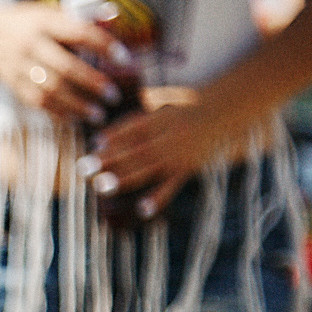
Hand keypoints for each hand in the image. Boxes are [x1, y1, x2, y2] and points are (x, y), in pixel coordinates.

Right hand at [0, 2, 124, 125]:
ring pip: (50, 90)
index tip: (123, 59)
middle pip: (64, 67)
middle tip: (113, 95)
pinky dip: (56, 113)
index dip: (103, 46)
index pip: (78, 33)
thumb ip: (78, 18)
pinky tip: (74, 119)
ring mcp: (19, 67)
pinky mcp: (13, 85)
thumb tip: (113, 19)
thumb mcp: (49, 12)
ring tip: (98, 114)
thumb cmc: (27, 23)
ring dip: (76, 105)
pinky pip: (36, 102)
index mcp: (44, 22)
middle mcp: (29, 45)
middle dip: (92, 83)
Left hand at [89, 87, 225, 216]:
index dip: (115, 135)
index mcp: (163, 117)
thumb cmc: (188, 103)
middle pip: (136, 150)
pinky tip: (141, 211)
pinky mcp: (188, 169)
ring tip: (100, 187)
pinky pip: (171, 186)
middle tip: (83, 168)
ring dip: (124, 179)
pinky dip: (157, 199)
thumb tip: (105, 126)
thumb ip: (137, 111)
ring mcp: (180, 155)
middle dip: (109, 160)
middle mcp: (170, 136)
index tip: (94, 143)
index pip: (135, 128)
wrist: (228, 109)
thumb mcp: (163, 101)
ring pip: (149, 169)